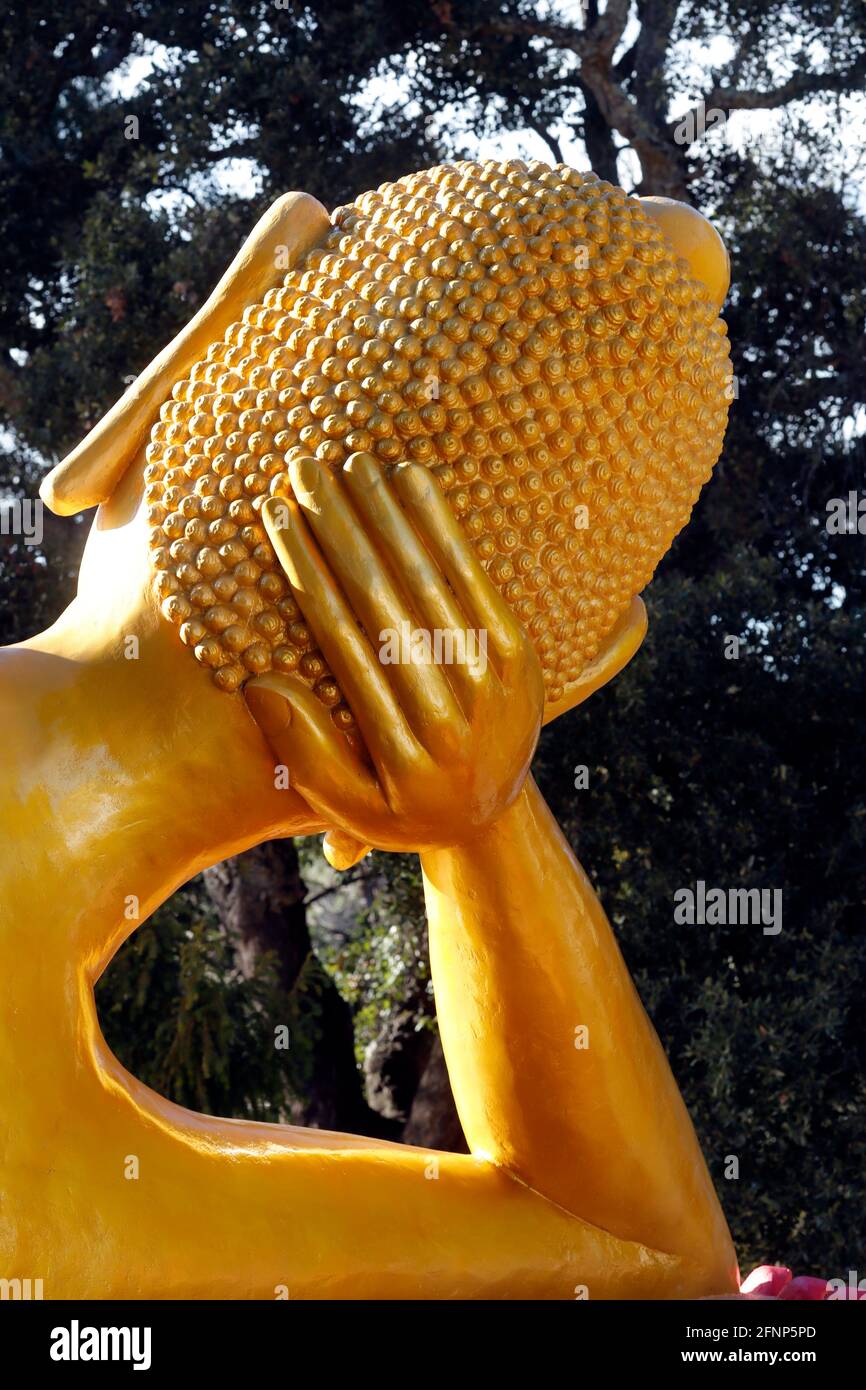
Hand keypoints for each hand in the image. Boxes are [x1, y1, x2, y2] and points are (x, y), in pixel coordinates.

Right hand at [244, 452, 543, 862]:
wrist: (491, 821)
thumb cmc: (399, 809)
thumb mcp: (346, 807)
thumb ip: (306, 752)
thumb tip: (258, 683)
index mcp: (401, 751)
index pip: (342, 639)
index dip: (305, 570)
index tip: (273, 516)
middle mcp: (451, 713)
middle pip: (383, 601)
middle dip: (339, 527)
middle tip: (302, 467)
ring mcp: (492, 681)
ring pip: (429, 583)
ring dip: (390, 516)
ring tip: (352, 462)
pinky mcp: (519, 655)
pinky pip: (477, 581)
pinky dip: (445, 529)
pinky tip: (414, 481)